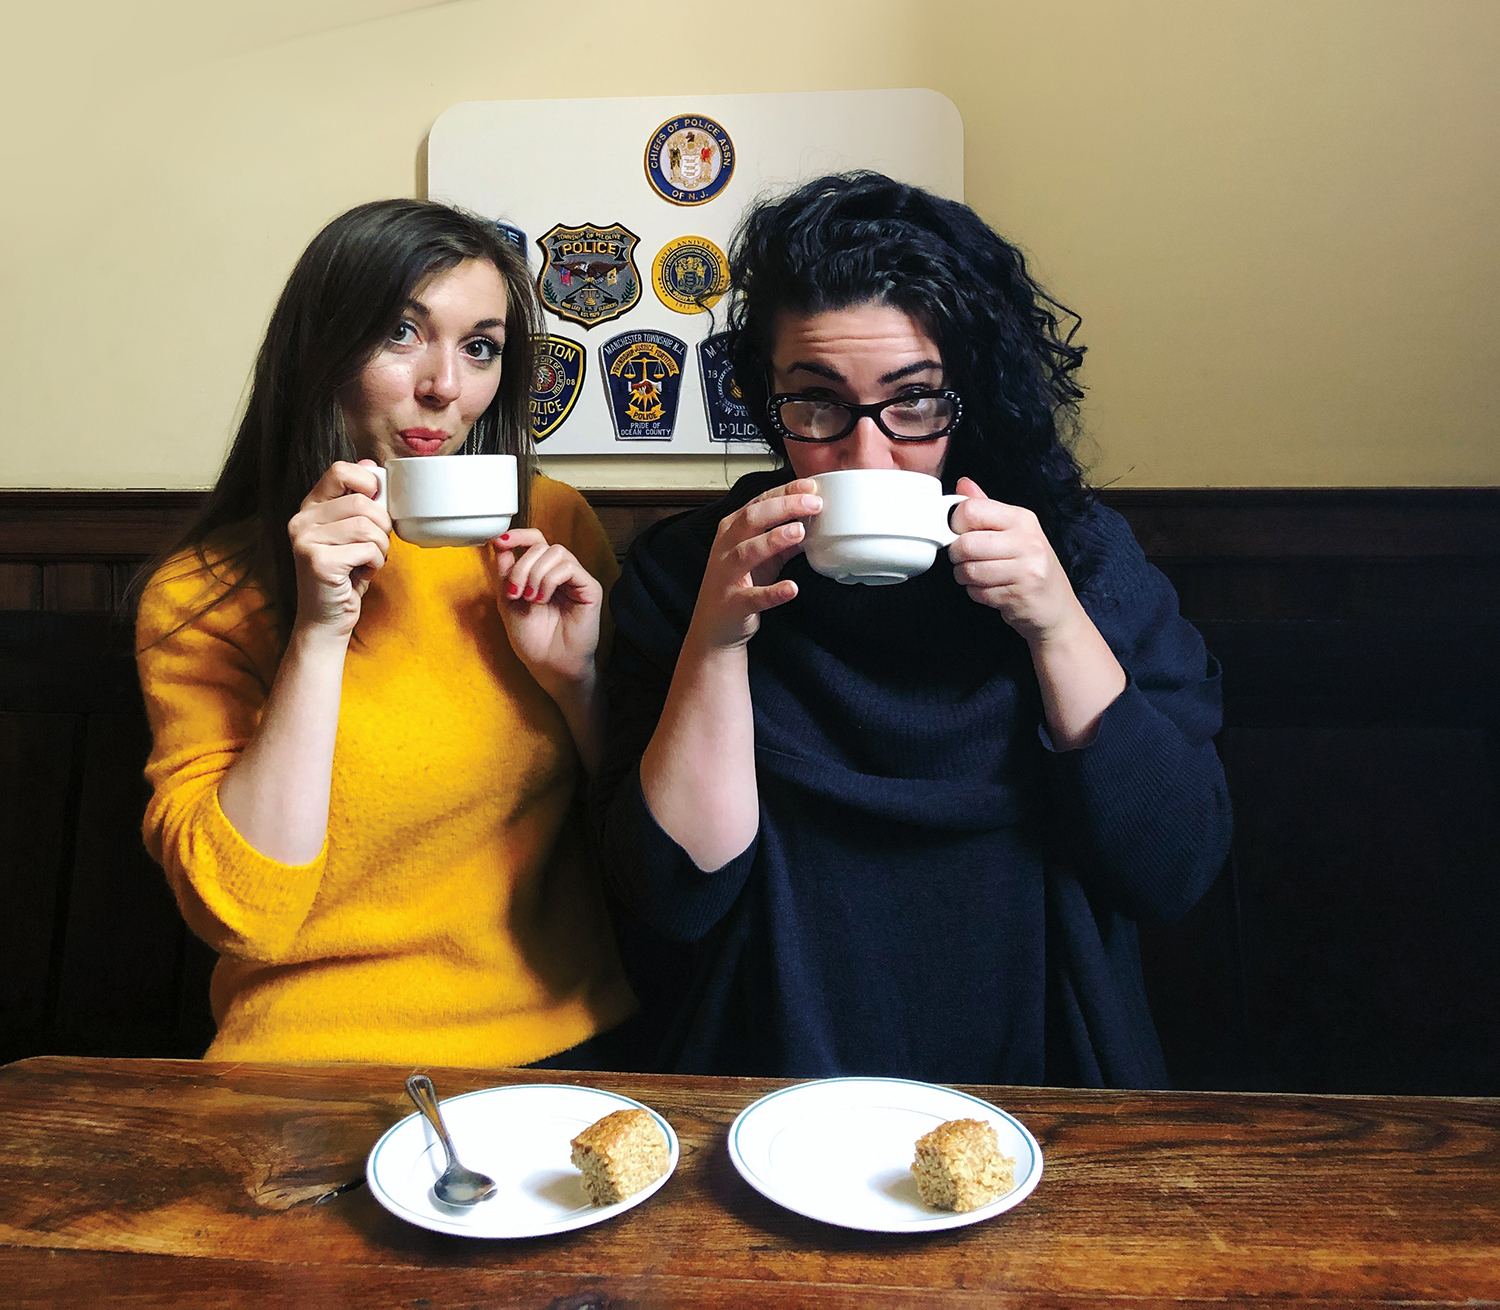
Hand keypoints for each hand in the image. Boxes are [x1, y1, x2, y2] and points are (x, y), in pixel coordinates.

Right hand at [287, 460, 390, 638]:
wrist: (326, 619)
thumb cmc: (345, 575)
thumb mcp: (353, 534)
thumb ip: (358, 500)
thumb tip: (369, 463)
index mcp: (310, 507)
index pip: (340, 470)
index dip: (368, 483)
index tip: (376, 505)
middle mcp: (302, 520)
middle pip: (362, 502)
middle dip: (383, 527)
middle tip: (375, 547)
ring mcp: (305, 540)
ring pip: (368, 526)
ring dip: (381, 548)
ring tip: (368, 562)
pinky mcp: (317, 561)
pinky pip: (367, 550)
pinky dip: (375, 564)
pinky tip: (361, 575)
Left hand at [491, 529, 603, 692]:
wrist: (548, 665)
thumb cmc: (531, 639)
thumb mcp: (508, 599)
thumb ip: (505, 571)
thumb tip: (497, 542)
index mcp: (541, 572)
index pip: (534, 540)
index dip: (517, 535)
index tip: (499, 541)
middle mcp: (559, 572)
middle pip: (540, 545)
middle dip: (521, 566)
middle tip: (515, 592)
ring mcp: (575, 579)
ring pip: (555, 552)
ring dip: (535, 574)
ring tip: (530, 599)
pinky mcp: (589, 587)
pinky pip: (568, 567)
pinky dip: (550, 580)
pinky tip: (543, 599)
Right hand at [686, 478, 821, 651]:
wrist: (715, 628)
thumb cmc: (739, 585)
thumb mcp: (762, 557)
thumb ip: (783, 539)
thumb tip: (811, 520)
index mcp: (732, 531)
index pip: (759, 503)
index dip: (784, 492)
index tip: (810, 487)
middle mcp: (726, 548)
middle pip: (751, 519)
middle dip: (782, 507)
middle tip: (813, 503)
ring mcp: (727, 576)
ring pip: (747, 551)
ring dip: (773, 540)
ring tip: (799, 531)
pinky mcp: (733, 603)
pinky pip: (754, 597)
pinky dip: (773, 593)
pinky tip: (791, 588)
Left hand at [947, 477, 1082, 643]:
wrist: (1056, 607)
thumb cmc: (1030, 566)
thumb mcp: (1013, 531)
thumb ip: (986, 507)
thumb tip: (963, 484)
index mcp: (1022, 519)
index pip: (972, 510)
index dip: (955, 524)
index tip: (959, 533)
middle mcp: (1028, 541)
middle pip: (966, 543)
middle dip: (956, 555)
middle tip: (964, 558)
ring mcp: (1027, 570)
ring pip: (970, 570)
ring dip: (964, 576)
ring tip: (976, 575)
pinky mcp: (1019, 595)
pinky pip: (978, 593)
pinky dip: (976, 593)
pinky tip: (989, 589)